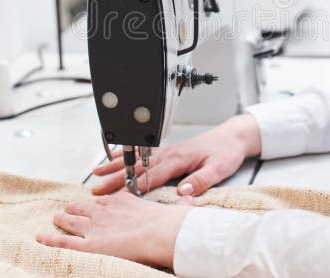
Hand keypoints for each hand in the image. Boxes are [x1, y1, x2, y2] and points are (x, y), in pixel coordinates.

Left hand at [36, 191, 193, 268]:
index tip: (95, 200)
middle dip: (76, 207)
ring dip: (62, 218)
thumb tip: (191, 200)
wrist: (160, 233)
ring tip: (56, 217)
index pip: (107, 198)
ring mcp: (94, 226)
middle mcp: (105, 211)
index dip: (99, 200)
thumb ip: (181, 205)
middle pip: (85, 206)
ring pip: (72, 220)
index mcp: (124, 201)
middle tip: (68, 207)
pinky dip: (51, 239)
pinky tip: (41, 238)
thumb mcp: (176, 208)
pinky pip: (63, 241)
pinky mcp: (87, 243)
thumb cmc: (169, 223)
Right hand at [92, 113, 261, 195]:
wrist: (233, 137)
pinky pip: (142, 153)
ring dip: (115, 165)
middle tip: (96, 187)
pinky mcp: (168, 151)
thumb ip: (201, 180)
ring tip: (96, 171)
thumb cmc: (226, 153)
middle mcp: (169, 153)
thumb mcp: (219, 169)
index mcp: (178, 159)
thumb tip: (184, 191)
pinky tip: (114, 158)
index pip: (151, 174)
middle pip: (137, 167)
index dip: (131, 184)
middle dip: (115, 177)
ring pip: (136, 159)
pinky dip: (126, 155)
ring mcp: (166, 151)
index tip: (114, 193)